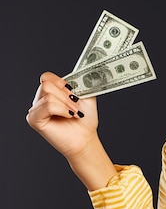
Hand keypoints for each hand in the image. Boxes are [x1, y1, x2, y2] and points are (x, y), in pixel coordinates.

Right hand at [27, 72, 116, 188]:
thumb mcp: (86, 96)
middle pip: (46, 84)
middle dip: (66, 95)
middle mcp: (41, 99)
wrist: (86, 137)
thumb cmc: (85, 120)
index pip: (47, 77)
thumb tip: (87, 70)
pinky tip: (67, 116)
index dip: (61, 82)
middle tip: (76, 107)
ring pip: (47, 94)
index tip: (74, 92)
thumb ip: (82, 82)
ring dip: (65, 104)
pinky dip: (61, 110)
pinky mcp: (34, 119)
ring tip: (74, 113)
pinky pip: (46, 106)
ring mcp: (36, 109)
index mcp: (51, 92)